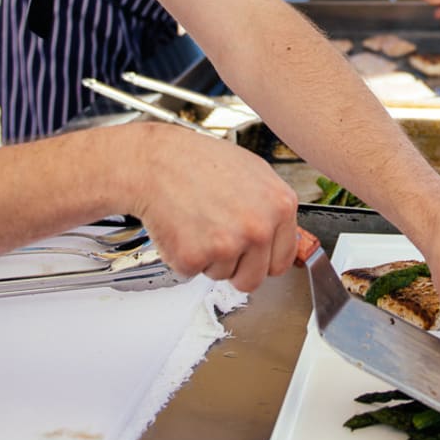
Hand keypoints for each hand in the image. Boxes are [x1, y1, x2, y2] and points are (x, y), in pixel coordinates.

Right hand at [121, 123, 298, 290]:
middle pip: (253, 279)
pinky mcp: (194, 257)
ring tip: (198, 222)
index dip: (261, 260)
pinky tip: (182, 227)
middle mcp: (258, 227)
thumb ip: (272, 208)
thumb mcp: (254, 173)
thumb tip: (284, 239)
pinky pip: (192, 273)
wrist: (155, 161)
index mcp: (280, 206)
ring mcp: (228, 244)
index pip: (282, 261)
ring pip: (222, 276)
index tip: (249, 254)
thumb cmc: (198, 162)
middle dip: (234, 266)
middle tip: (216, 235)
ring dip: (207, 258)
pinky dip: (182, 256)